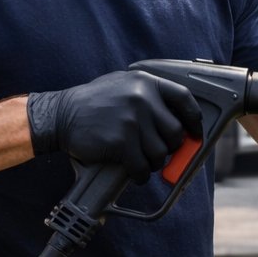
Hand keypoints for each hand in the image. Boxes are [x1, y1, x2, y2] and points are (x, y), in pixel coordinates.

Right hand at [27, 71, 203, 181]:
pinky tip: (134, 172)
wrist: (61, 114)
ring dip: (154, 163)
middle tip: (159, 151)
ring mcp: (132, 120)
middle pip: (175, 132)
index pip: (184, 99)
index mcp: (146, 82)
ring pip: (160, 153)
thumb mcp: (124, 84)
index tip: (195, 132)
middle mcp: (142, 98)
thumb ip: (150, 94)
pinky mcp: (121, 142)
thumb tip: (180, 118)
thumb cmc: (94, 102)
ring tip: (142, 160)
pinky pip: (142, 166)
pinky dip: (141, 174)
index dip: (194, 119)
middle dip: (170, 147)